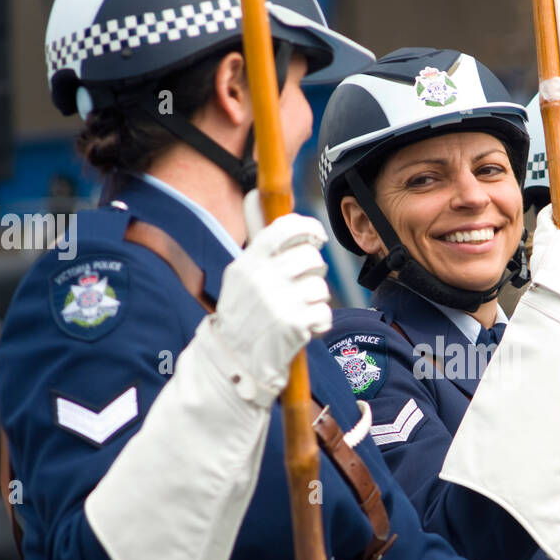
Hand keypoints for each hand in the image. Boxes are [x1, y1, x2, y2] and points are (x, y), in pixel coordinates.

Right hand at [213, 212, 331, 403]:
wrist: (234, 364)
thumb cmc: (242, 317)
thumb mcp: (240, 277)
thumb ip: (257, 244)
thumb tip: (253, 195)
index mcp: (248, 264)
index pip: (285, 228)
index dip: (308, 228)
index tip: (317, 237)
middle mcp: (262, 280)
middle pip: (311, 258)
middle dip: (314, 273)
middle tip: (303, 287)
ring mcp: (278, 302)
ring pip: (321, 287)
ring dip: (315, 302)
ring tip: (297, 312)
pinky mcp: (294, 325)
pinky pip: (324, 313)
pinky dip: (318, 323)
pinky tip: (301, 330)